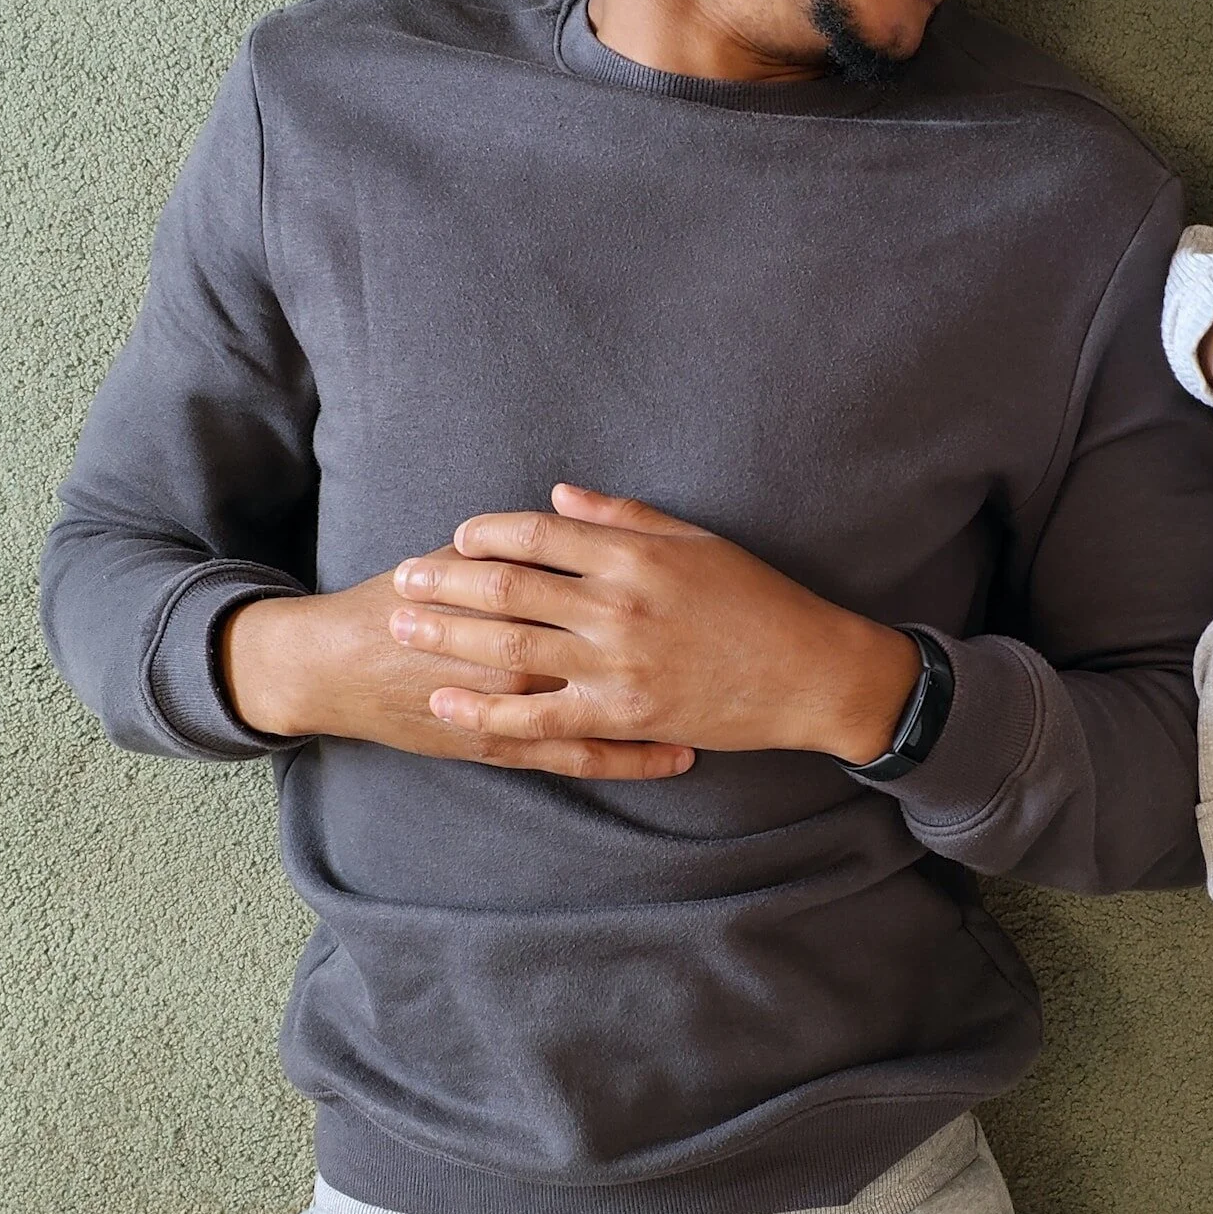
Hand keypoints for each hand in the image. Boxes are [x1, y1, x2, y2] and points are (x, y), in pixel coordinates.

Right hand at [219, 557, 692, 778]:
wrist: (335, 663)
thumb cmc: (402, 598)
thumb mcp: (460, 553)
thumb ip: (520, 539)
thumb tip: (573, 510)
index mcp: (515, 596)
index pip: (602, 589)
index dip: (667, 593)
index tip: (723, 593)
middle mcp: (521, 653)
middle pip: (617, 651)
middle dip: (683, 651)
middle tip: (747, 648)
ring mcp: (512, 709)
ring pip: (609, 711)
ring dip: (673, 710)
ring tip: (733, 706)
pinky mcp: (500, 749)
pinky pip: (578, 759)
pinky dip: (632, 760)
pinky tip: (677, 757)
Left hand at [386, 484, 922, 775]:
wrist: (809, 673)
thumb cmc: (759, 600)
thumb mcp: (698, 541)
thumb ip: (625, 517)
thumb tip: (559, 497)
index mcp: (635, 554)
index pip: (539, 533)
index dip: (488, 532)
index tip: (458, 536)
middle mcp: (618, 604)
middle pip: (509, 585)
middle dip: (447, 579)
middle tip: (404, 576)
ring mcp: (616, 664)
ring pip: (509, 644)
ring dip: (448, 633)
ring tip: (404, 624)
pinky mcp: (620, 715)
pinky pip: (536, 716)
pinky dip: (485, 708)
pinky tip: (447, 701)